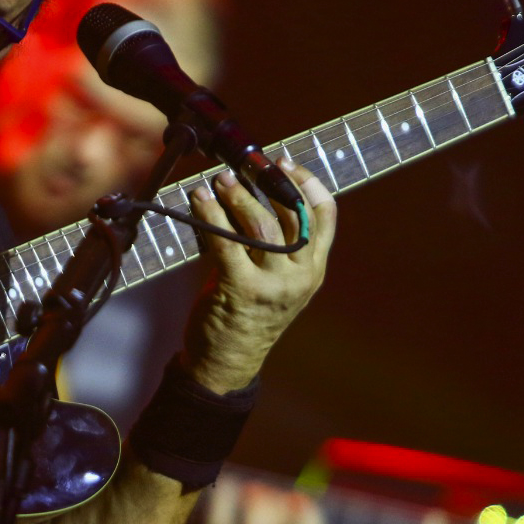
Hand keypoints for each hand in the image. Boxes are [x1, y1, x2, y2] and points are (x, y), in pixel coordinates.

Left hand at [181, 160, 335, 392]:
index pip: (325, 217)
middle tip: (244, 165)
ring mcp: (273, 285)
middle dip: (268, 181)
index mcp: (313, 270)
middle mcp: (300, 276)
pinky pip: (227, 242)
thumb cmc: (247, 313)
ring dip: (237, 196)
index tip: (286, 162)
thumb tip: (245, 194)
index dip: (308, 183)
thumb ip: (270, 244)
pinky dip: (211, 215)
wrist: (228, 362)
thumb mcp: (273, 279)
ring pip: (262, 225)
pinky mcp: (241, 290)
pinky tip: (198, 200)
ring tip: (219, 180)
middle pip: (293, 214)